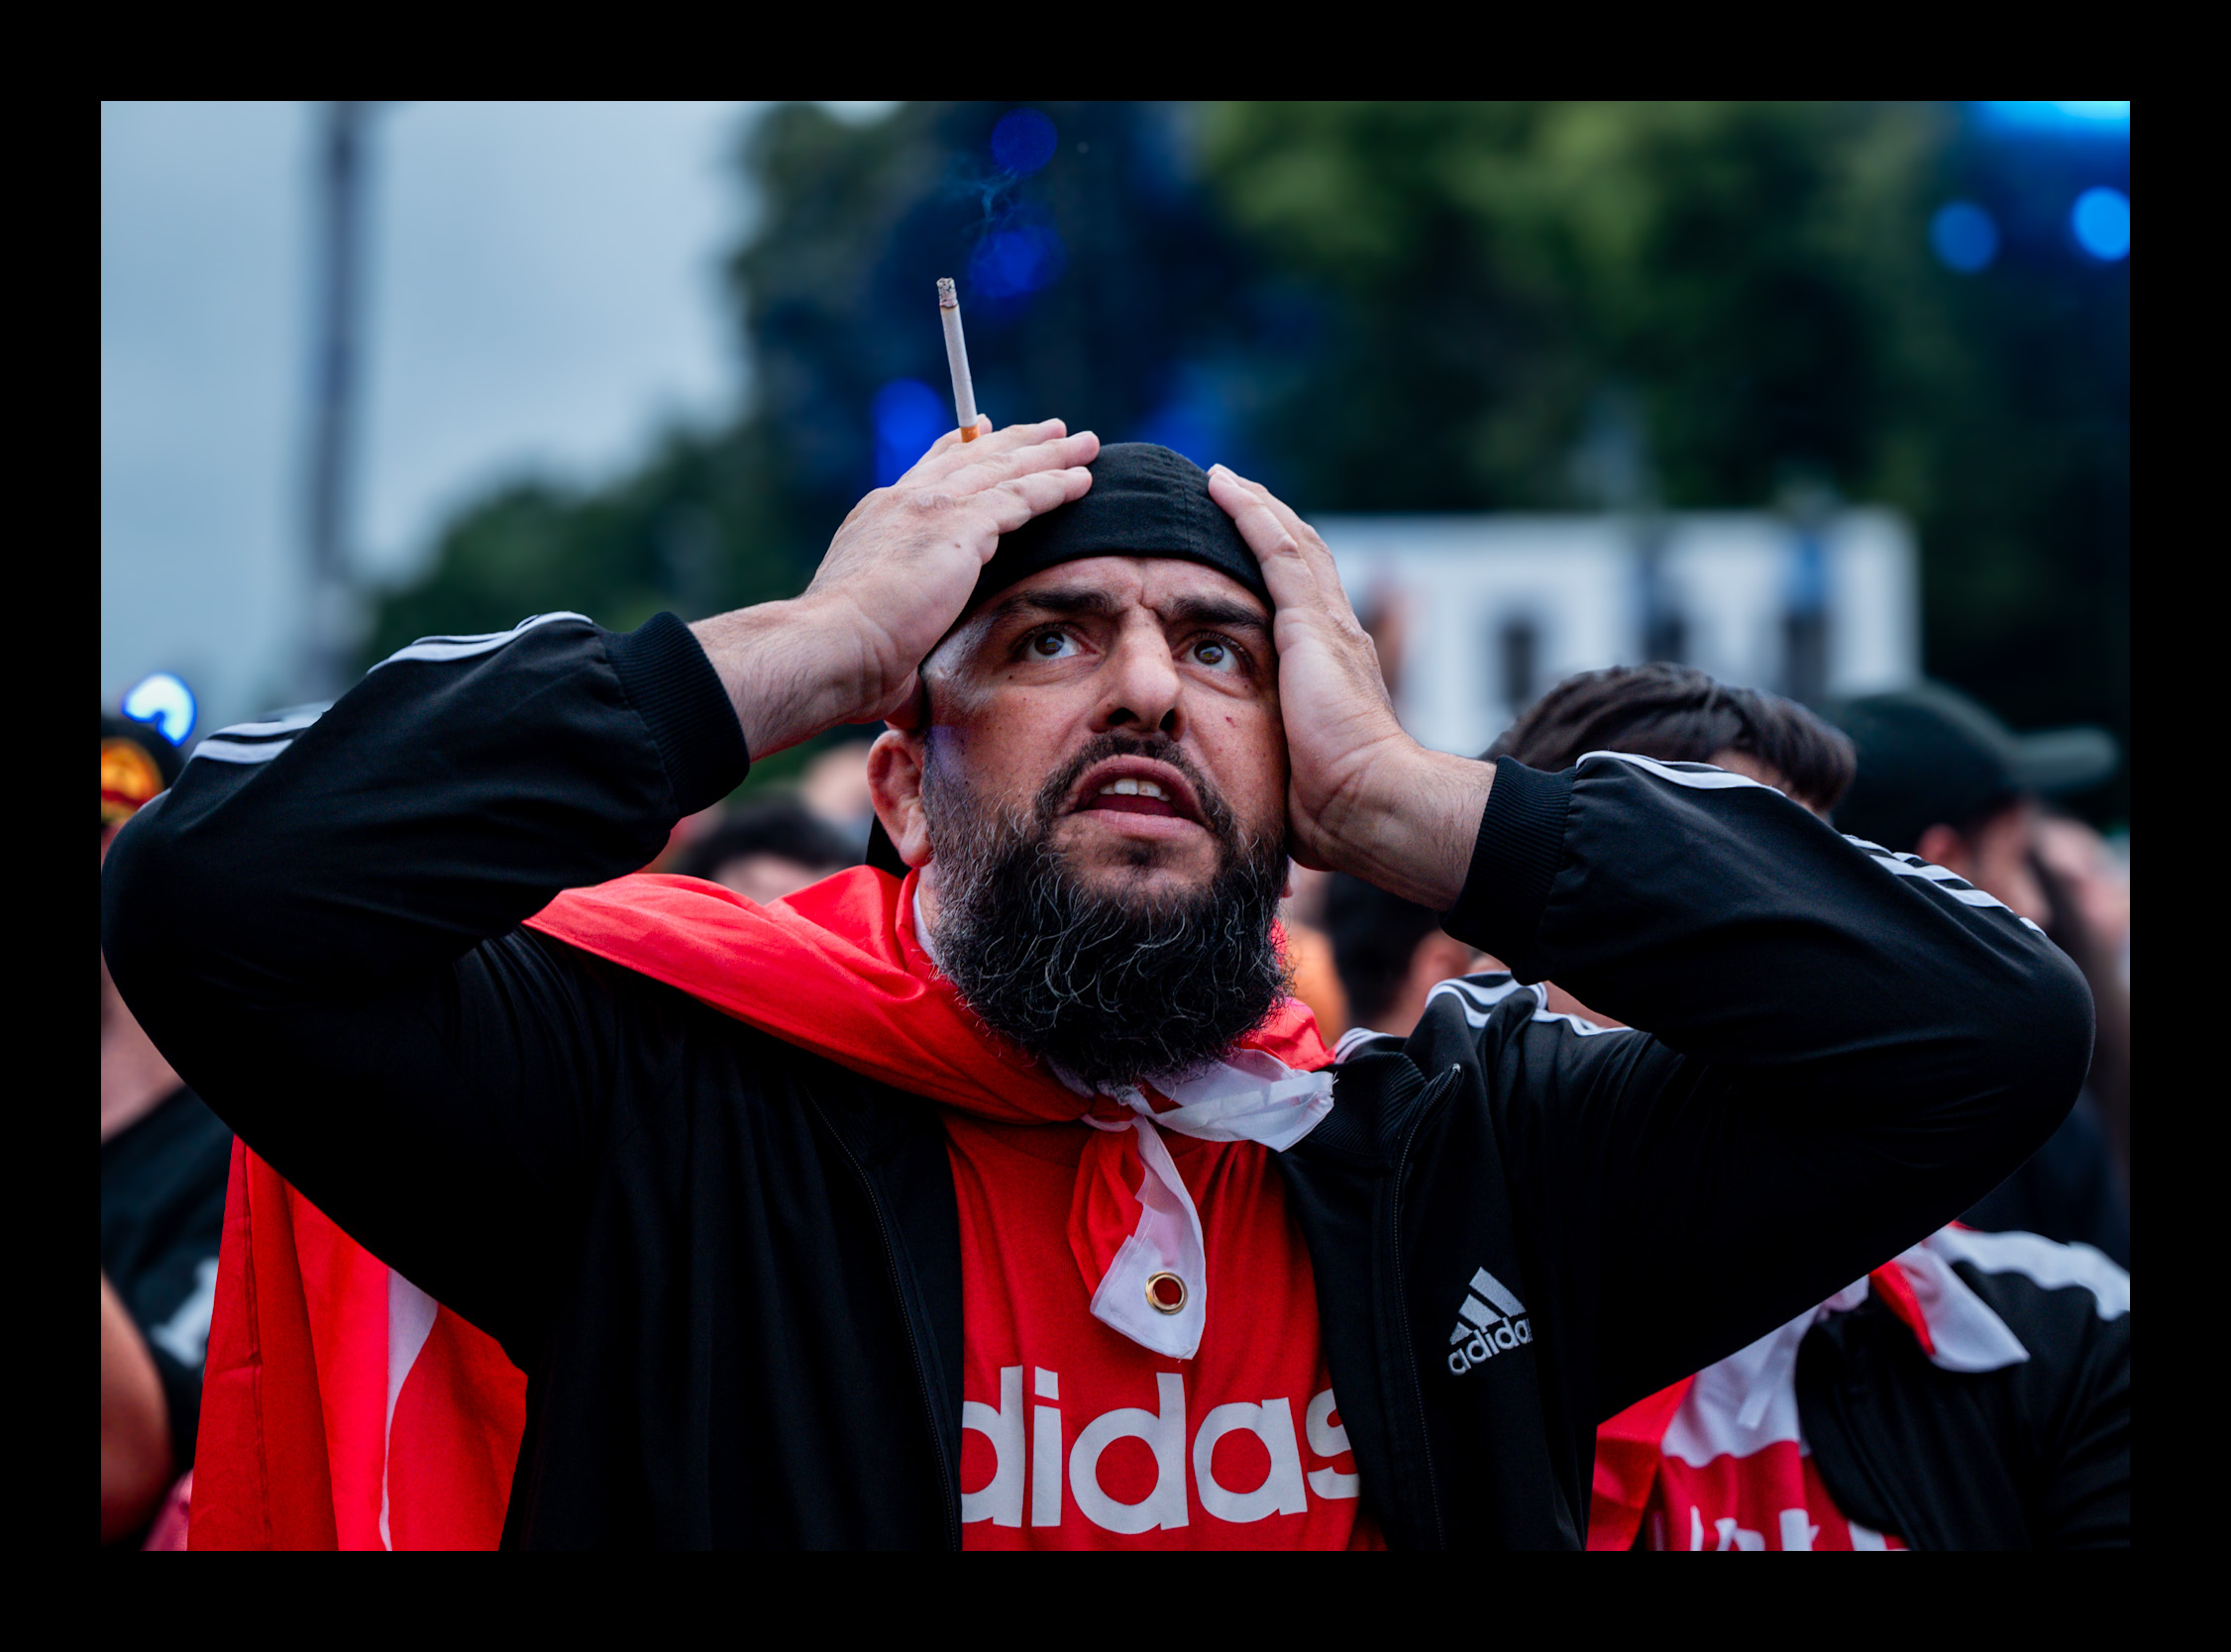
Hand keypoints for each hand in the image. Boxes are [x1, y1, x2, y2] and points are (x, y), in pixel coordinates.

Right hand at [694, 419, 1097, 755]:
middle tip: (1053, 430)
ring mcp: (931, 509)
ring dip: (1050, 456)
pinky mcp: (959, 526)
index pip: (929, 472)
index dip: (960, 449)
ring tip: (1086, 444)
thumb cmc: (845, 662)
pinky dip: (1054, 486)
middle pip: (974, 457)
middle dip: (1018, 441)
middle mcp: (904, 501)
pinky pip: (1020, 496)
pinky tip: (1082, 481)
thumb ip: (901, 640)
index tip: (982, 429)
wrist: (831, 649)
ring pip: (1004, 468)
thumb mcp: (878, 632)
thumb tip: (904, 683)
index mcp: (879, 519)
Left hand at [1207, 466, 1489, 908]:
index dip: (1275, 564)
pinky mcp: (1311, 624)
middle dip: (1266, 521)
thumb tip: (1241, 790)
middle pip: (1301, 556)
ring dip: (1254, 505)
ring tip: (1219, 478)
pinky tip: (1221, 486)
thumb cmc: (1334, 810)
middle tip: (1228, 491)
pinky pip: (1277, 549)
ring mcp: (1327, 624)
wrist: (1372, 803)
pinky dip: (1249, 513)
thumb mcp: (1293, 770)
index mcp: (1333, 664)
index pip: (1303, 597)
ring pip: (1290, 540)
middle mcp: (1336, 633)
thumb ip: (1274, 758)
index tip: (1243, 543)